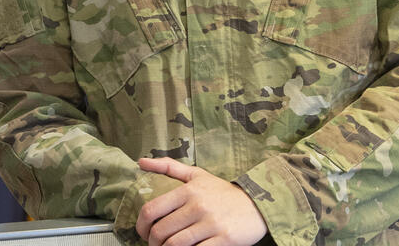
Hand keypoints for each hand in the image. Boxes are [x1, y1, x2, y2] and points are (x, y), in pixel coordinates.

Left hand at [135, 157, 267, 245]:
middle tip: (155, 245)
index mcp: (188, 190)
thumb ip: (168, 167)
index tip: (143, 232)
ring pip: (175, 245)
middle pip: (160, 231)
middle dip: (152, 243)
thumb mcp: (197, 175)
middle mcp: (198, 205)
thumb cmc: (223, 192)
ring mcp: (211, 223)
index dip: (141, 226)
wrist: (257, 204)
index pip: (151, 210)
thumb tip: (140, 161)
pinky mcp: (224, 239)